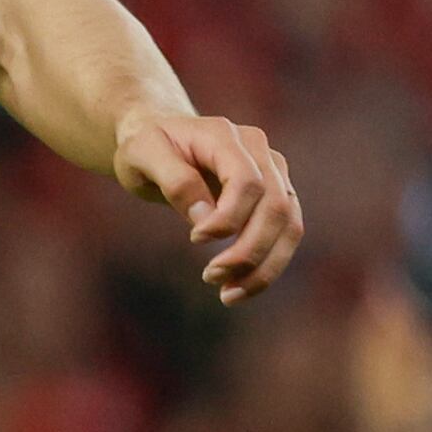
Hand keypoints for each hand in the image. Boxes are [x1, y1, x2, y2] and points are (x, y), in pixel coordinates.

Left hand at [115, 110, 302, 305]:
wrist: (161, 140)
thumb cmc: (146, 147)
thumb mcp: (142, 155)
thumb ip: (175, 181)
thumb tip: (204, 217)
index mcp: (226, 136)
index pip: (247, 181)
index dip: (228, 217)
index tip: (195, 239)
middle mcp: (260, 151)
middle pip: (275, 206)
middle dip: (248, 250)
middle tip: (210, 277)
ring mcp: (273, 173)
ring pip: (289, 223)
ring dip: (264, 266)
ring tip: (228, 295)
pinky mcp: (276, 195)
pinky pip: (286, 233)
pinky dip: (268, 265)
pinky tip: (238, 288)